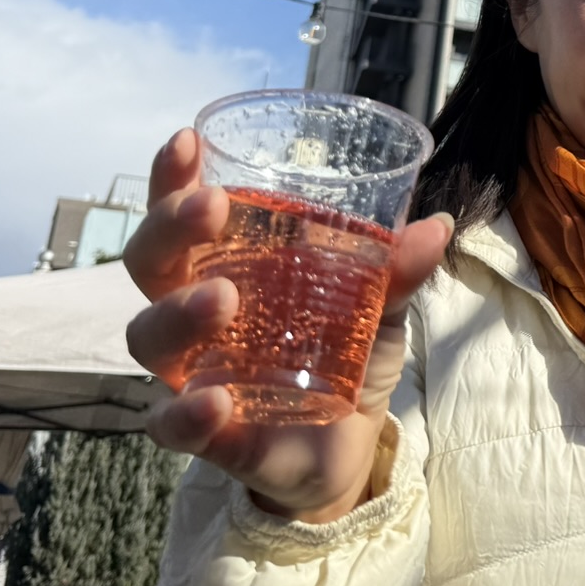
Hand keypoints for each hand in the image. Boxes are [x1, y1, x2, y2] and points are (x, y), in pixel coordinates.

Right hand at [124, 128, 451, 523]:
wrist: (356, 445)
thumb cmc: (349, 353)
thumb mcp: (381, 307)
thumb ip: (398, 271)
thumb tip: (435, 227)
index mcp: (228, 265)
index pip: (182, 215)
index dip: (173, 178)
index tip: (188, 140)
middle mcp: (194, 314)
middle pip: (152, 263)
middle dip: (171, 228)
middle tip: (211, 207)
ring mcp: (193, 372)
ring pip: (149, 336)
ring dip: (179, 312)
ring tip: (221, 298)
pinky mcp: (207, 434)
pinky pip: (172, 423)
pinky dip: (186, 413)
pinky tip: (212, 402)